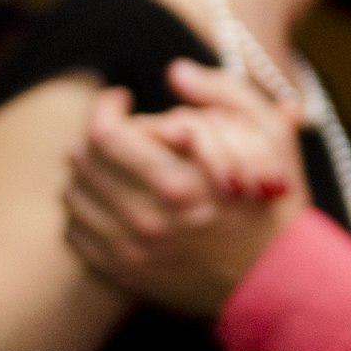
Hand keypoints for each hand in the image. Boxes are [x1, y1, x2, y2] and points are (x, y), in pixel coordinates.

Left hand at [63, 68, 308, 315]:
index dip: (107, 107)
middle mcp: (148, 218)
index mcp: (180, 182)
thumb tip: (176, 70)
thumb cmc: (273, 205)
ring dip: (86, 172)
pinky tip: (109, 201)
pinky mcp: (124, 273)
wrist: (276, 281)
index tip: (121, 100)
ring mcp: (132, 250)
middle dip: (95, 136)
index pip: (104, 133)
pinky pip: (75, 233)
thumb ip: (226, 94)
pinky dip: (84, 211)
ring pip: (73, 194)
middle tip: (115, 131)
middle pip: (81, 160)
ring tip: (111, 165)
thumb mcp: (270, 138)